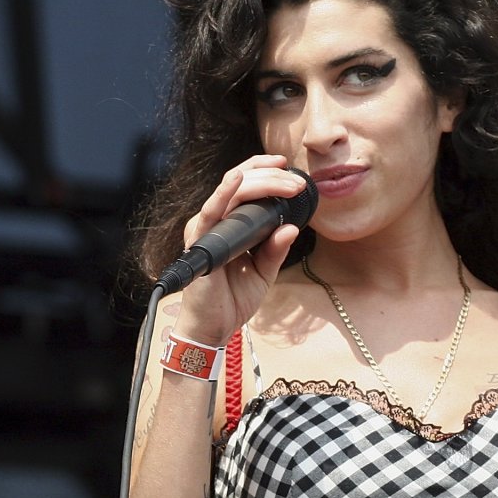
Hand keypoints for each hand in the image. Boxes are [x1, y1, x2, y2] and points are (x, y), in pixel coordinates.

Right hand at [171, 154, 305, 344]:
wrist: (213, 328)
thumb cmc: (232, 300)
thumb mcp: (264, 272)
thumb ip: (275, 249)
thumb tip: (291, 227)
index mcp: (228, 225)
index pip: (244, 188)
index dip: (265, 172)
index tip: (291, 170)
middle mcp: (214, 221)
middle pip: (241, 183)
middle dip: (272, 177)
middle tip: (297, 182)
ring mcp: (205, 229)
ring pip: (231, 190)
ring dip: (261, 182)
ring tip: (286, 181)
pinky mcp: (199, 241)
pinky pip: (210, 212)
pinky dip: (224, 194)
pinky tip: (238, 180)